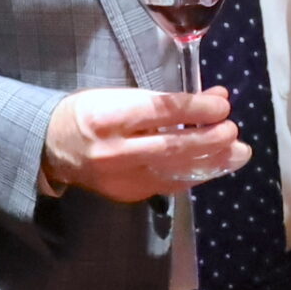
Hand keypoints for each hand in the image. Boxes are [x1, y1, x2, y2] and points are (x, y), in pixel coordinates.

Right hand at [44, 87, 246, 202]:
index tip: (223, 104)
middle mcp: (114, 150)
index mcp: (108, 116)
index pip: (160, 112)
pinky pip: (168, 185)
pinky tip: (214, 167)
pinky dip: (194, 174)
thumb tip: (215, 97)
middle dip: (210, 140)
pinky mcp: (127, 194)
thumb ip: (166, 100)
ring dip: (212, 162)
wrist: (51, 148)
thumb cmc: (89, 113)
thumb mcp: (121, 96)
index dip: (196, 108)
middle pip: (171, 147)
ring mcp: (121, 177)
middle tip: (234, 131)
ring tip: (239, 154)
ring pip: (175, 171)